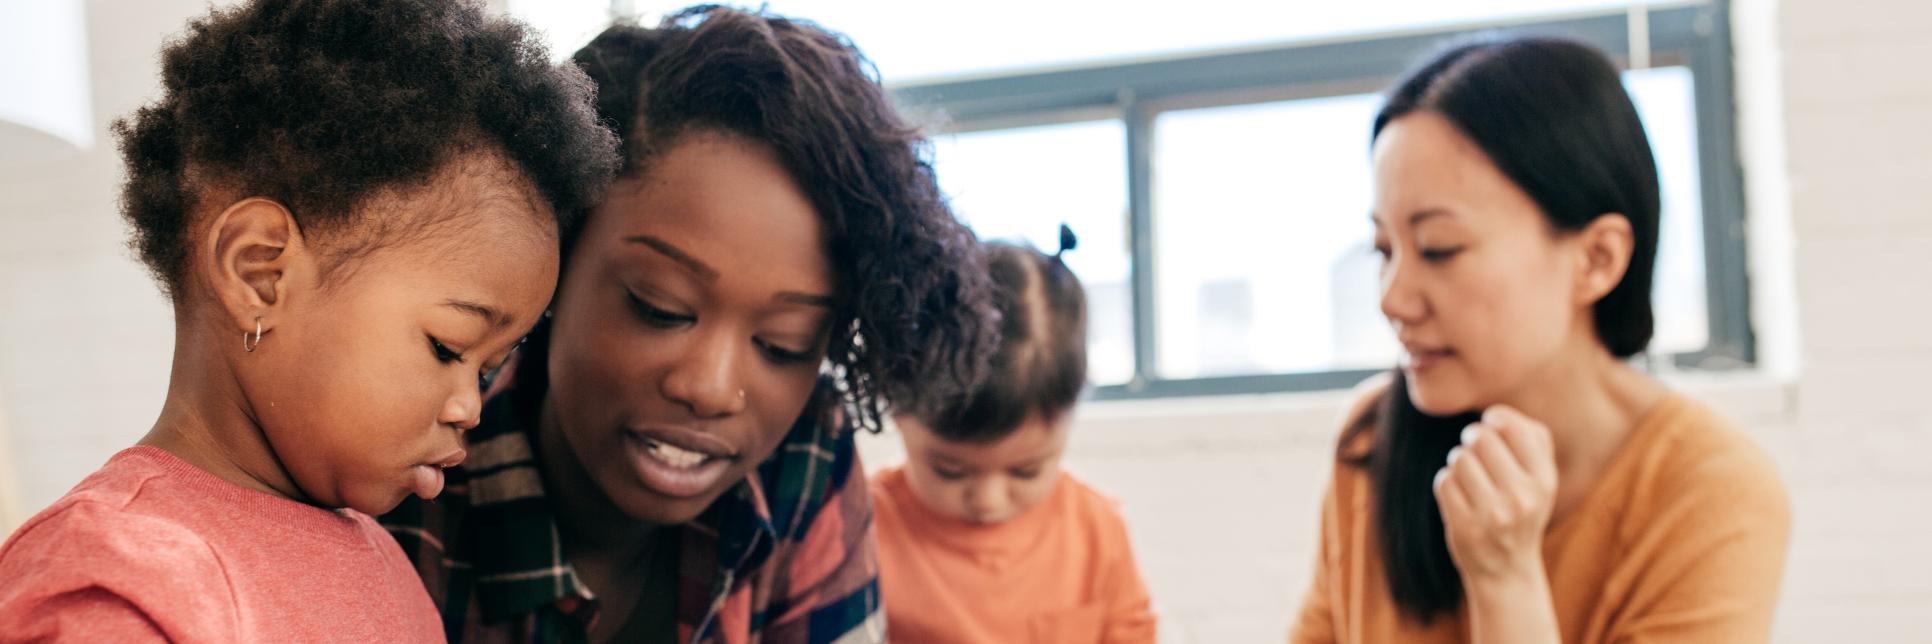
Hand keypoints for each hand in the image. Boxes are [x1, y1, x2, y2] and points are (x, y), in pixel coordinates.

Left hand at [1433, 405, 1558, 582]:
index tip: (1491, 427)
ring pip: (1458, 459)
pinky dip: (1447, 484)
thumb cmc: (1522, 509)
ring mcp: (1492, 515)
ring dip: (1458, 464)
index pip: (1511, 426)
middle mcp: (1522, 497)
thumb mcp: (1541, 478)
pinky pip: (1443, 481)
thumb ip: (1532, 438)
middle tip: (1477, 455)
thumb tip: (1496, 414)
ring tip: (1470, 479)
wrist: (1507, 568)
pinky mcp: (1465, 527)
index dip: (1494, 419)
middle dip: (1472, 441)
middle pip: (1479, 438)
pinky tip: (1460, 497)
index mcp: (1544, 480)